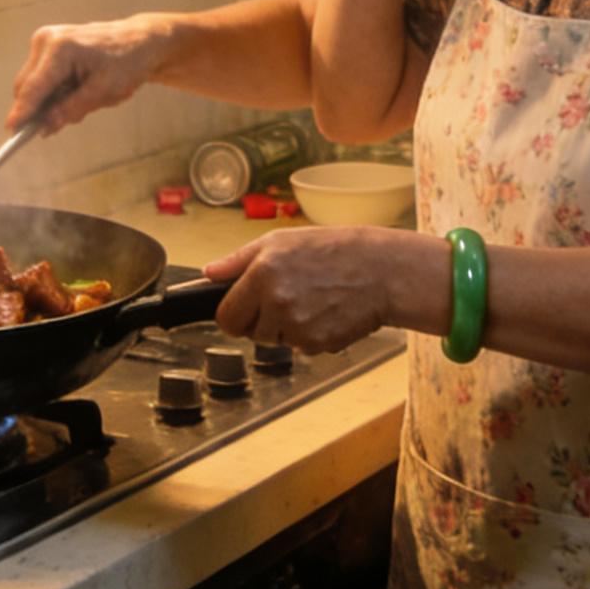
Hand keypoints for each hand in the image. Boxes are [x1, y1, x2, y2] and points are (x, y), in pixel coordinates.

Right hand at [5, 17, 167, 131]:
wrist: (139, 41)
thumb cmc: (127, 64)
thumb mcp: (103, 92)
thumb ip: (71, 109)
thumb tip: (45, 126)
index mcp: (60, 49)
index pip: (33, 88)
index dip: (21, 112)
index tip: (11, 132)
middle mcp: (46, 40)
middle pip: (26, 86)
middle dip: (39, 109)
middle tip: (60, 124)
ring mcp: (45, 40)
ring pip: (32, 84)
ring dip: (48, 100)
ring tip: (80, 100)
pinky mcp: (48, 45)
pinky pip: (41, 77)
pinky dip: (53, 90)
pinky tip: (76, 90)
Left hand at [203, 227, 400, 352]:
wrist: (381, 270)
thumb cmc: (333, 250)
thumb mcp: (281, 241)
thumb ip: (239, 260)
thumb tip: (208, 273)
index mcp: (262, 274)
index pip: (226, 317)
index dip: (235, 314)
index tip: (245, 308)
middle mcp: (277, 302)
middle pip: (249, 334)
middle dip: (260, 322)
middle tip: (285, 299)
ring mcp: (298, 327)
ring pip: (276, 342)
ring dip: (287, 328)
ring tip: (311, 300)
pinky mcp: (318, 344)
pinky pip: (301, 347)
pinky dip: (310, 335)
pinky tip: (326, 312)